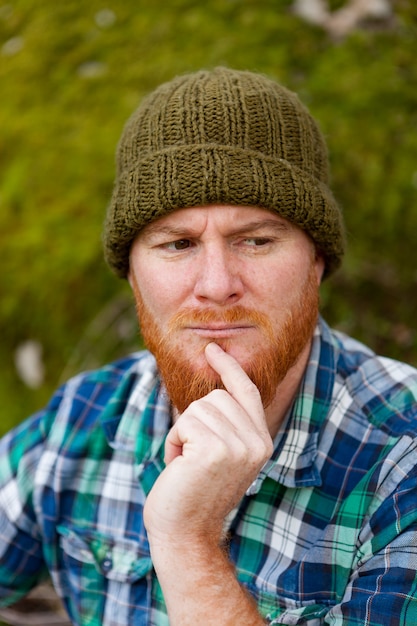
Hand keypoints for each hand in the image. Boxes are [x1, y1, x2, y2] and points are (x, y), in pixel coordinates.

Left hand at [143, 342, 272, 547]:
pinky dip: (173, 442)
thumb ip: (227, 424)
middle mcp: (257, 442)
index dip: (229, 367)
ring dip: (182, 433)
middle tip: (192, 456)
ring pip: (198, 407)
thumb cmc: (195, 493)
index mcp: (262, 442)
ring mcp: (238, 446)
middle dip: (194, 420)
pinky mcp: (214, 449)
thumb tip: (213, 387)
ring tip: (186, 465)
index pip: (247, 391)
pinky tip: (179, 467)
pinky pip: (183, 423)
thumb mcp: (222, 455)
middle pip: (216, 396)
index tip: (212, 349)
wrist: (186, 535)